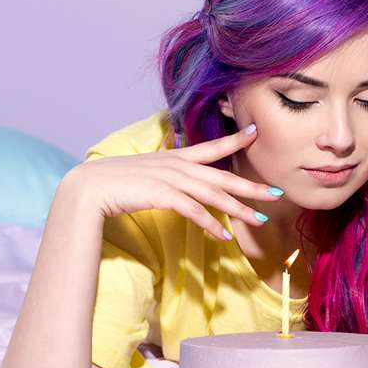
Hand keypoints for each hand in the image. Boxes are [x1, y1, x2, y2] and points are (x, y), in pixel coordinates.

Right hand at [64, 122, 284, 240]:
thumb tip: (179, 185)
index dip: (235, 138)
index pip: (212, 147)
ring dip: (238, 209)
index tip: (256, 130)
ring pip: (214, 194)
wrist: (89, 187)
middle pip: (222, 176)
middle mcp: (177, 165)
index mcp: (174, 157)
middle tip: (278, 192)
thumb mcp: (146, 174)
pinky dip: (211, 224)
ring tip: (259, 221)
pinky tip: (224, 237)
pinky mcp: (162, 195)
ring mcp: (171, 179)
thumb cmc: (115, 183)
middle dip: (252, 186)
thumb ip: (165, 176)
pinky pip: (194, 211)